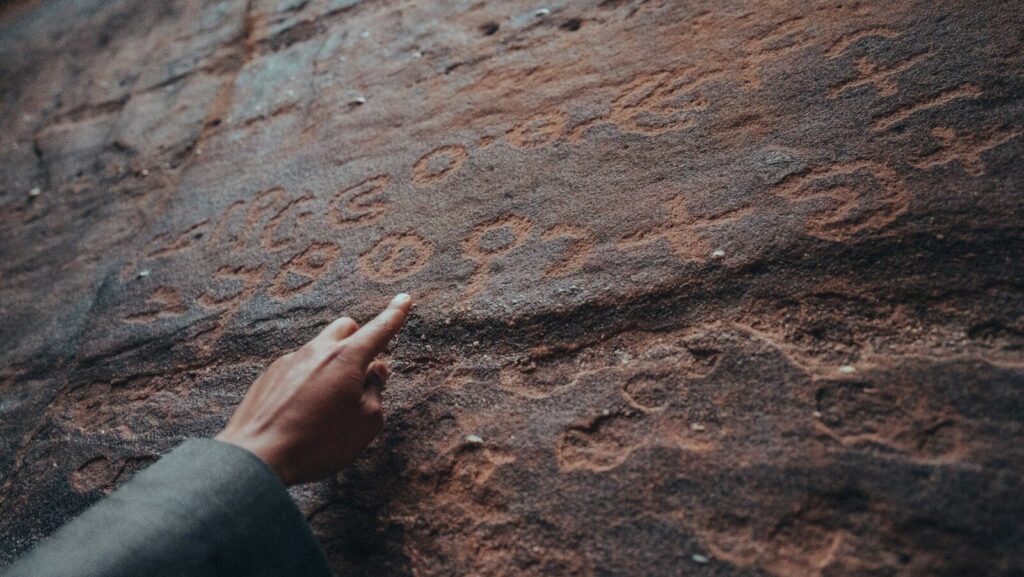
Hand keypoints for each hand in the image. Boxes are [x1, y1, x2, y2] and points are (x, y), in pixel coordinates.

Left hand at [216, 293, 411, 484]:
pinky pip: (297, 367)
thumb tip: (374, 372)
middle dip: (359, 340)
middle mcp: (317, 351)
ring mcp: (290, 361)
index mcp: (347, 358)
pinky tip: (302, 411)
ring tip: (328, 404)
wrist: (258, 457)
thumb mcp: (366, 423)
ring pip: (319, 348)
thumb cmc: (319, 442)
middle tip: (362, 373)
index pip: (379, 329)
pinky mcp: (269, 376)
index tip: (404, 299)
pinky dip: (308, 380)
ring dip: (332, 364)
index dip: (395, 314)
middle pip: (346, 327)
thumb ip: (376, 391)